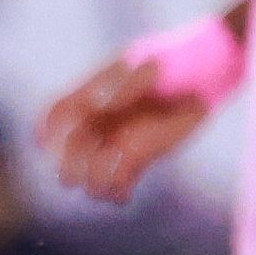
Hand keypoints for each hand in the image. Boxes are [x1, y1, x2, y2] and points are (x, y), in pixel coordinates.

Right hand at [34, 54, 215, 203]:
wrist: (208, 71)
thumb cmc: (175, 59)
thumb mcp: (150, 66)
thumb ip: (125, 87)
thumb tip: (100, 107)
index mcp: (94, 92)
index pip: (58, 113)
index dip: (47, 130)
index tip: (48, 145)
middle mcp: (103, 118)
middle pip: (70, 148)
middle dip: (68, 165)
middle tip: (73, 178)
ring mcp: (121, 136)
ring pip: (93, 167)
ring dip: (92, 182)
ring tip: (104, 187)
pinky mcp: (143, 153)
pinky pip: (122, 177)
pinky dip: (118, 190)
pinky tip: (122, 195)